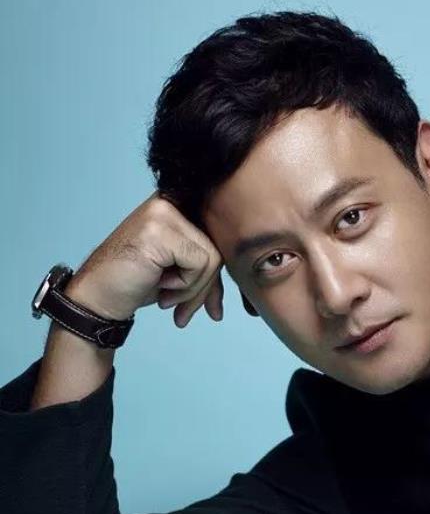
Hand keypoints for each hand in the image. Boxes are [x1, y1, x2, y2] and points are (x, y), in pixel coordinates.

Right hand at [66, 190, 224, 327]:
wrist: (97, 299)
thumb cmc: (136, 284)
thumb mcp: (181, 272)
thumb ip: (209, 267)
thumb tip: (247, 279)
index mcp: (177, 204)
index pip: (217, 237)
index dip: (216, 276)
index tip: (212, 307)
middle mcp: (170, 200)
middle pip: (218, 246)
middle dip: (207, 287)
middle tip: (186, 313)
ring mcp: (163, 212)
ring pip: (213, 256)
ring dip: (194, 290)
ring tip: (167, 298)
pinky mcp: (159, 229)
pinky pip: (200, 262)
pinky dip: (185, 285)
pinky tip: (161, 288)